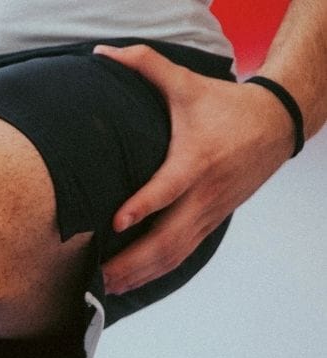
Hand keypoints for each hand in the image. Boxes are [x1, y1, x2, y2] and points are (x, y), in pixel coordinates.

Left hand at [92, 44, 294, 294]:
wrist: (276, 124)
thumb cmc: (226, 106)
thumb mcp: (187, 85)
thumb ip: (146, 66)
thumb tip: (105, 52)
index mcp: (196, 161)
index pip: (167, 189)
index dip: (143, 206)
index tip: (116, 222)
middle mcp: (204, 194)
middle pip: (168, 237)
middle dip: (133, 260)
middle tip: (100, 274)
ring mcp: (210, 212)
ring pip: (176, 253)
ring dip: (142, 273)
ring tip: (109, 286)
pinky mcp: (212, 222)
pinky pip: (184, 254)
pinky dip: (157, 271)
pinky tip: (132, 281)